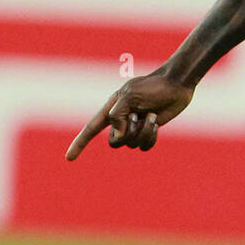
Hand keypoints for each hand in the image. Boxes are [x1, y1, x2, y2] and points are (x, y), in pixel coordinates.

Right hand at [66, 71, 193, 160]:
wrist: (175, 85)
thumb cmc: (152, 87)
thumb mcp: (131, 96)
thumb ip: (118, 115)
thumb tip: (117, 135)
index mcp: (111, 109)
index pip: (91, 129)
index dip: (79, 144)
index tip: (68, 158)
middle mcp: (120, 120)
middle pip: (114, 142)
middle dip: (127, 133)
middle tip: (138, 115)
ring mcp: (134, 127)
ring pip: (131, 144)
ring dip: (142, 131)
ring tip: (151, 115)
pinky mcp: (148, 131)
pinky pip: (144, 146)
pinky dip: (150, 136)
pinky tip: (156, 122)